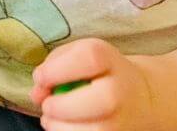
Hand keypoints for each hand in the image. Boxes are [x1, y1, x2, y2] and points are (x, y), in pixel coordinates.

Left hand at [31, 39, 155, 130]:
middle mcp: (120, 89)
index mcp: (106, 58)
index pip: (87, 58)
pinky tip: (63, 127)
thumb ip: (52, 65)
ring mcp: (125, 119)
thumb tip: (36, 92)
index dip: (56, 70)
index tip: (39, 78)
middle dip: (62, 107)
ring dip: (62, 128)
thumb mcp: (77, 53)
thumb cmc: (97, 70)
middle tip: (46, 105)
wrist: (140, 96)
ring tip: (50, 119)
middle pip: (100, 101)